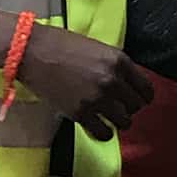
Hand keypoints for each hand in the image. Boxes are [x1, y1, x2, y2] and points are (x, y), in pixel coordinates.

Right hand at [1, 17, 154, 139]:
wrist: (30, 51)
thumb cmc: (59, 44)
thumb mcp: (95, 48)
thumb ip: (113, 65)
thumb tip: (124, 82)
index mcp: (118, 60)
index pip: (146, 88)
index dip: (142, 96)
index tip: (134, 99)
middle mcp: (112, 80)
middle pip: (136, 106)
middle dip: (128, 108)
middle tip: (116, 107)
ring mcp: (97, 99)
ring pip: (124, 122)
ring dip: (117, 122)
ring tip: (107, 118)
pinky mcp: (80, 113)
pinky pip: (104, 133)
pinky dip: (102, 132)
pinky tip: (96, 126)